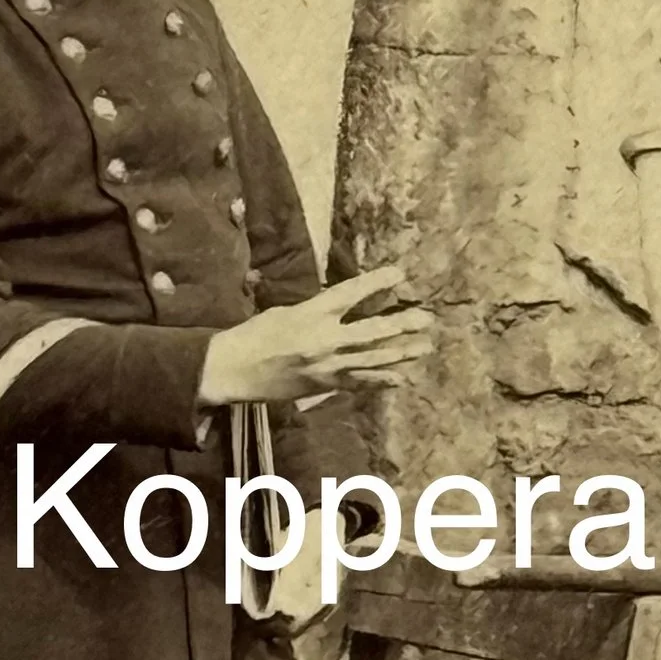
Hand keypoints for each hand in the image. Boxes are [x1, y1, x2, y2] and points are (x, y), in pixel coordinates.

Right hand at [198, 265, 434, 404]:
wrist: (234, 370)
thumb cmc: (254, 335)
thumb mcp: (284, 312)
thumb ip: (315, 309)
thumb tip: (340, 305)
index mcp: (310, 314)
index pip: (350, 294)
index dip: (376, 283)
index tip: (399, 274)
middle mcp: (323, 340)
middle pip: (372, 331)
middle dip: (401, 325)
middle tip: (426, 319)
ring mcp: (327, 366)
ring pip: (372, 359)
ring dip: (401, 353)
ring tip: (424, 347)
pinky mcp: (325, 385)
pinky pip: (359, 383)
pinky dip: (381, 381)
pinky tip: (401, 379)